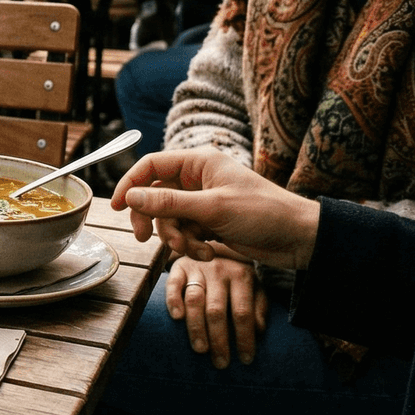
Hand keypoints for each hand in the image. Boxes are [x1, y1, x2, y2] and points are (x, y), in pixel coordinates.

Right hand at [111, 150, 320, 268]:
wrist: (299, 239)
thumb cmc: (263, 213)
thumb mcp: (212, 208)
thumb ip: (168, 202)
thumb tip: (130, 196)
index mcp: (199, 162)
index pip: (151, 166)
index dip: (130, 184)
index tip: (115, 207)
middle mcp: (197, 179)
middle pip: (154, 195)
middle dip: (153, 219)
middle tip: (145, 238)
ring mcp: (203, 201)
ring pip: (168, 218)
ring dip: (175, 237)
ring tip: (194, 249)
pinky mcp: (210, 222)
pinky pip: (184, 232)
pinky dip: (191, 244)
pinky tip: (207, 252)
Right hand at [164, 255, 267, 367]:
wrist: (214, 246)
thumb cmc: (236, 276)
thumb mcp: (255, 287)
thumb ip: (259, 307)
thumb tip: (260, 331)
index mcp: (242, 276)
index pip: (243, 312)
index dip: (244, 338)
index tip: (245, 359)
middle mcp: (219, 271)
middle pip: (217, 310)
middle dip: (219, 339)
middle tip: (220, 363)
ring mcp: (197, 269)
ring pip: (195, 300)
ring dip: (196, 327)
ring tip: (200, 349)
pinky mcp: (179, 267)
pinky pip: (173, 285)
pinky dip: (173, 301)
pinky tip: (177, 318)